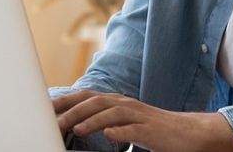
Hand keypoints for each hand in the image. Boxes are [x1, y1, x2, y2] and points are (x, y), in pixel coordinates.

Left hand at [53, 90, 232, 151]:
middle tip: (50, 120)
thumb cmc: (154, 130)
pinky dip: (118, 131)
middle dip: (71, 109)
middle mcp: (125, 105)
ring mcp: (138, 116)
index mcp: (117, 102)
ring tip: (72, 128)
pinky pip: (132, 129)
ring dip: (90, 120)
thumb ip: (103, 121)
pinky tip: (107, 135)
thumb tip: (75, 125)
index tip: (43, 108)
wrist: (188, 133)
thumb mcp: (125, 123)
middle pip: (94, 102)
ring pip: (110, 113)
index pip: (86, 98)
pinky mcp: (150, 130)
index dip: (65, 101)